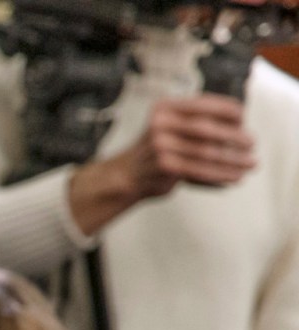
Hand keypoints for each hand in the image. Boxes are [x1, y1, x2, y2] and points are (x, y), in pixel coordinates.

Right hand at [69, 95, 254, 234]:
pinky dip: (219, 175)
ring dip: (232, 160)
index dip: (228, 110)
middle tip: (251, 144)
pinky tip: (233, 178)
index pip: (204, 104)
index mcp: (165, 108)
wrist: (126, 174)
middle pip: (206, 128)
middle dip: (234, 137)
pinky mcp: (163, 167)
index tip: (243, 119)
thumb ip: (197, 121)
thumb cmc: (156, 150)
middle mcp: (160, 124)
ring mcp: (159, 146)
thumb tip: (239, 125)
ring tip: (249, 164)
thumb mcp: (171, 126)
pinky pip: (199, 171)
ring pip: (206, 152)